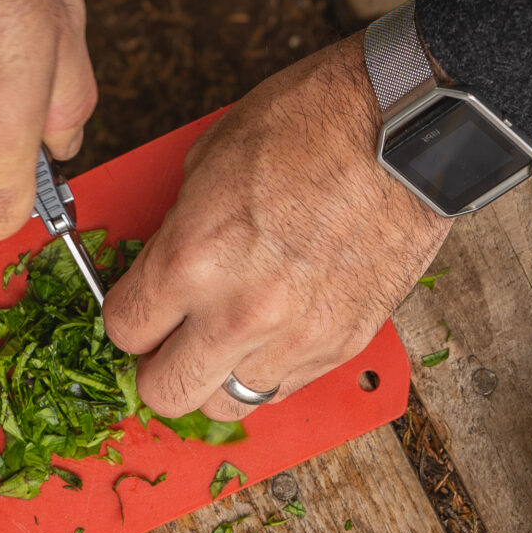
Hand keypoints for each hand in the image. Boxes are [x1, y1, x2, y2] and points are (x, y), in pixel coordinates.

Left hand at [103, 34, 449, 422]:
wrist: (406, 132)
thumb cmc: (314, 125)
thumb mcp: (210, 158)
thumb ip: (178, 231)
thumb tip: (163, 269)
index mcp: (192, 261)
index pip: (125, 332)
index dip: (127, 319)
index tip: (140, 310)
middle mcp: (238, 315)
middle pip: (165, 395)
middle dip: (159, 370)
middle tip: (171, 342)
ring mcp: (295, 340)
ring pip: (227, 407)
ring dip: (218, 377)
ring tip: (229, 341)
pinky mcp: (341, 348)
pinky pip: (285, 386)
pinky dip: (272, 367)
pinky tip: (277, 329)